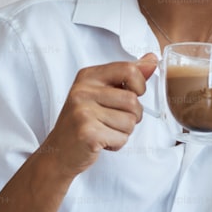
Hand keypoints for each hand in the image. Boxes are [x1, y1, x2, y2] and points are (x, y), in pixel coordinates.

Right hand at [40, 55, 158, 177]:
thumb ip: (128, 76)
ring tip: (105, 130)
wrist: (59, 152)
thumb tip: (152, 60)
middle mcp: (83, 91)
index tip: (130, 94)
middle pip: (132, 100)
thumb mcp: (103, 92)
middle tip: (112, 120)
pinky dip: (116, 144)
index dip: (139, 86)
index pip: (129, 69)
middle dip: (132, 116)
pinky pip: (122, 138)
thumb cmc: (84, 121)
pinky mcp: (87, 133)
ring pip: (130, 121)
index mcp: (88, 76)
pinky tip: (100, 141)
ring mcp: (83, 112)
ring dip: (124, 131)